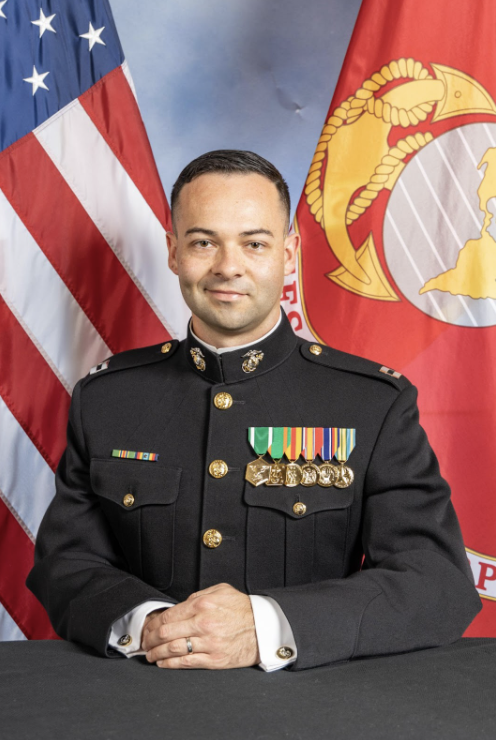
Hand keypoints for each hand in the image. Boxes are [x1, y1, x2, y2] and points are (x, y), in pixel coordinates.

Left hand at [141, 583, 259, 668]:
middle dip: (150, 639)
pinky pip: (186, 663)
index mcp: (203, 604)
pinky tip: (162, 663)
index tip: (148, 628)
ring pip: (173, 650)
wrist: (264, 627)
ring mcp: (209, 643)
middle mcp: (203, 624)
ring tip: (150, 654)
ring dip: (156, 653)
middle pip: (166, 634)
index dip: (153, 624)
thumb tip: (180, 605)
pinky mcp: (214, 660)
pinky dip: (170, 664)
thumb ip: (198, 595)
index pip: (168, 616)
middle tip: (144, 642)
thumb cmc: (242, 608)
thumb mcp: (221, 591)